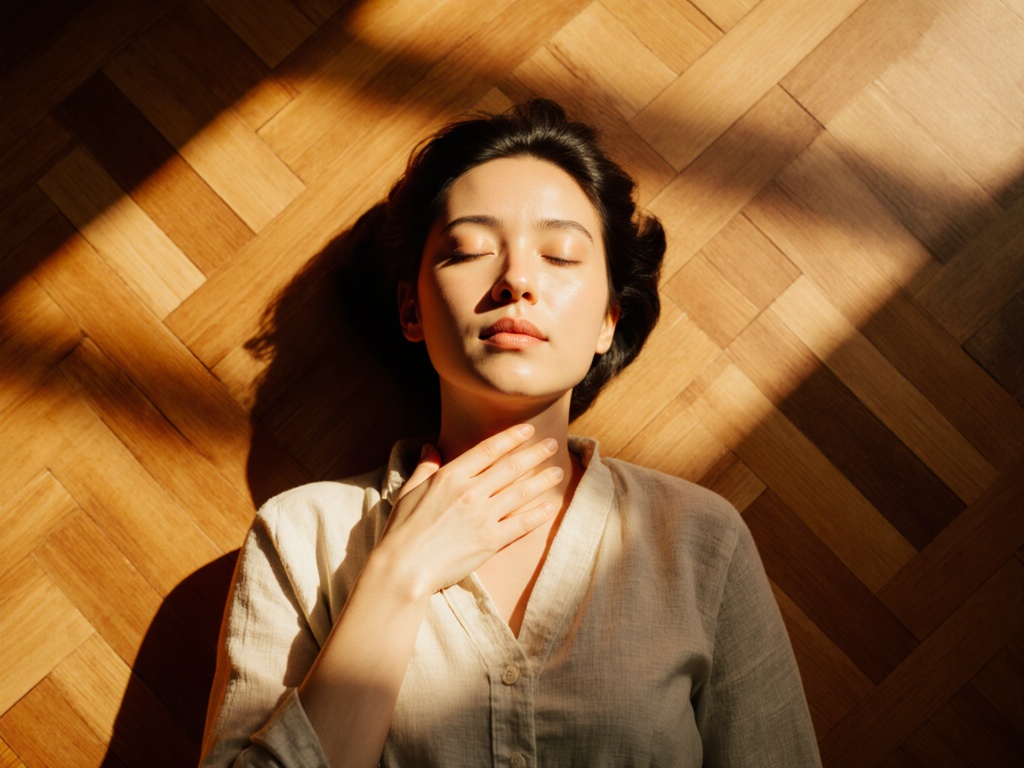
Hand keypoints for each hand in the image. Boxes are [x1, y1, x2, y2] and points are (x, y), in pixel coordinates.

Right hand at [375, 424, 562, 597]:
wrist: (404, 567)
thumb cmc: (402, 529)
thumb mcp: (410, 491)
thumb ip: (426, 467)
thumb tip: (432, 447)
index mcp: (451, 476)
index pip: (488, 449)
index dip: (511, 437)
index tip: (528, 430)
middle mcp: (471, 492)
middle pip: (511, 467)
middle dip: (534, 454)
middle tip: (552, 444)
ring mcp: (483, 517)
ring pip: (521, 492)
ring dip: (543, 480)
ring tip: (558, 471)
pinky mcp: (490, 541)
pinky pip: (522, 523)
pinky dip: (539, 514)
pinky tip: (551, 506)